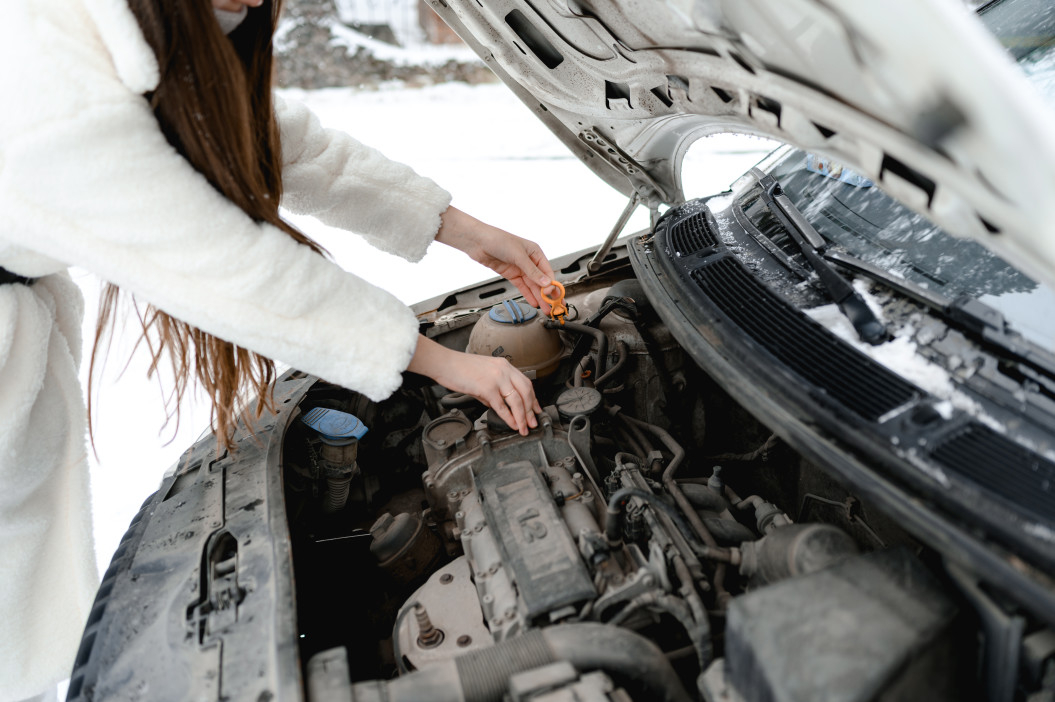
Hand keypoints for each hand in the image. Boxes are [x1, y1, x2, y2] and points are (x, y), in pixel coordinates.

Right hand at [408, 336, 540, 435]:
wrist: (445, 363)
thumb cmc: (460, 368)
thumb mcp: (483, 375)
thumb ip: (494, 390)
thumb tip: (500, 406)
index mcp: (504, 366)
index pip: (526, 383)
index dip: (534, 398)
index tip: (536, 410)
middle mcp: (504, 371)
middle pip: (526, 393)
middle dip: (531, 411)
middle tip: (533, 423)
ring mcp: (497, 379)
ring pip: (517, 401)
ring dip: (522, 417)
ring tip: (524, 428)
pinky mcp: (487, 388)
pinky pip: (502, 407)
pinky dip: (509, 418)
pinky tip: (512, 424)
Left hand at [436, 206, 555, 311]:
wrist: (478, 242)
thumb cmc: (498, 240)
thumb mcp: (518, 255)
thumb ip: (532, 271)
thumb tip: (545, 282)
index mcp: (535, 252)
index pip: (547, 272)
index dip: (551, 285)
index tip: (552, 295)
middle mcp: (529, 261)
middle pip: (541, 281)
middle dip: (547, 294)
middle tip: (553, 306)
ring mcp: (520, 268)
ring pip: (532, 286)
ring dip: (539, 297)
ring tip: (545, 308)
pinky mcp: (511, 274)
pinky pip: (522, 287)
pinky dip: (528, 295)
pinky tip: (534, 302)